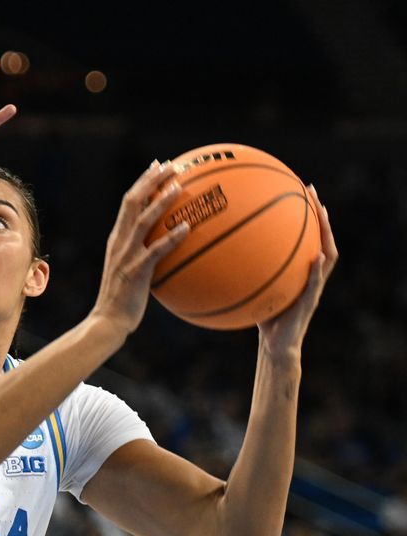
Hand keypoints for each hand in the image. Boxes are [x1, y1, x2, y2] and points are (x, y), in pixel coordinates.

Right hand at [89, 161, 189, 336]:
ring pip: (142, 221)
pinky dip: (171, 237)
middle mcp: (119, 242)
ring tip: (180, 186)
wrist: (108, 321)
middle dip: (152, 180)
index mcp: (117, 238)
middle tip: (172, 164)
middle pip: (133, 202)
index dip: (144, 181)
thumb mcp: (131, 269)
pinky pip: (155, 251)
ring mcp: (126, 256)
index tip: (159, 164)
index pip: (129, 202)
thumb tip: (168, 244)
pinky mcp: (135, 272)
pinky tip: (187, 227)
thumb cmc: (124, 299)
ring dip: (161, 201)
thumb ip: (144, 253)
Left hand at [257, 185, 337, 354]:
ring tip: (322, 214)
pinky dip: (317, 270)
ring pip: (327, 255)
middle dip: (317, 213)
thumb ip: (240, 272)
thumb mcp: (249, 289)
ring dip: (326, 234)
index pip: (303, 235)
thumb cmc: (260, 316)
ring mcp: (313, 286)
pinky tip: (317, 257)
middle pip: (319, 237)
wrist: (275, 345)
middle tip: (310, 190)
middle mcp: (309, 273)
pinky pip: (316, 283)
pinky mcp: (311, 302)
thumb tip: (211, 253)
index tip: (296, 189)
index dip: (302, 213)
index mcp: (297, 268)